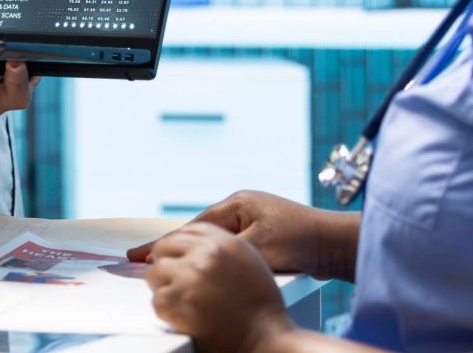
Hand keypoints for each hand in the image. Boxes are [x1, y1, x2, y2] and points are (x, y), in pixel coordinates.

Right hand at [127, 190, 350, 278]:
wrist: (336, 245)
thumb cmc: (300, 242)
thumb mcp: (257, 248)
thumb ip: (223, 253)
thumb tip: (193, 261)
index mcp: (236, 203)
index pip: (190, 227)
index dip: (163, 244)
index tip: (136, 256)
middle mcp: (242, 207)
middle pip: (199, 231)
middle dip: (174, 247)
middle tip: (145, 263)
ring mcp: (253, 219)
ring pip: (214, 240)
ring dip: (196, 254)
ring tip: (172, 267)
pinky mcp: (264, 235)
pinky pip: (229, 246)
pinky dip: (215, 257)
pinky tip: (208, 269)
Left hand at [144, 223, 292, 352]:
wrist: (265, 337)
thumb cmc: (260, 306)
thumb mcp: (248, 261)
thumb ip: (221, 247)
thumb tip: (190, 245)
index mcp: (224, 242)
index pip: (186, 231)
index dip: (177, 246)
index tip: (175, 258)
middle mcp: (206, 255)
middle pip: (164, 246)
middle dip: (166, 264)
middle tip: (176, 283)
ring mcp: (191, 276)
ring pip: (155, 272)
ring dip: (164, 288)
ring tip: (184, 303)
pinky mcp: (178, 300)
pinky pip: (157, 300)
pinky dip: (167, 312)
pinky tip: (185, 316)